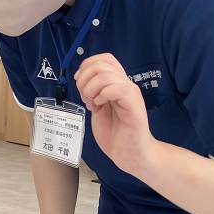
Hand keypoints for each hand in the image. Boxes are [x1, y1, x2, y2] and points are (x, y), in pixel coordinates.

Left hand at [74, 53, 155, 175]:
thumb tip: (81, 79)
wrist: (130, 154)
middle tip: (86, 97)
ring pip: (107, 75)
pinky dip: (102, 95)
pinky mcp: (134, 107)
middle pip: (102, 64)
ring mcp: (131, 95)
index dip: (87, 65)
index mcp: (118, 84)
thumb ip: (93, 92)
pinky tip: (99, 107)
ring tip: (93, 104)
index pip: (104, 59)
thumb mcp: (98, 107)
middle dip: (85, 79)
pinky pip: (117, 89)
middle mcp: (126, 85)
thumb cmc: (115, 133)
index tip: (80, 82)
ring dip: (91, 89)